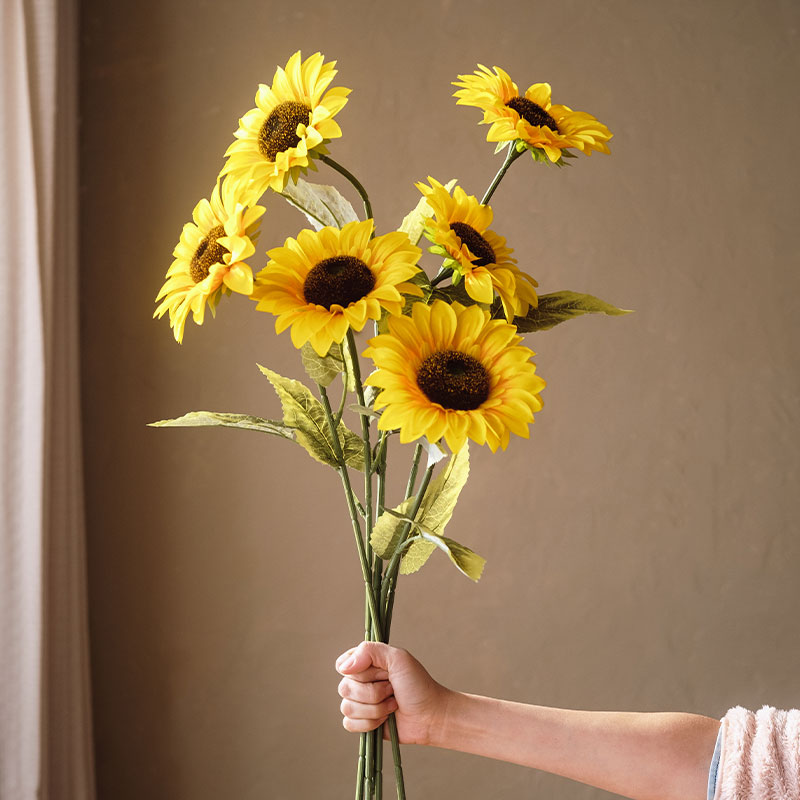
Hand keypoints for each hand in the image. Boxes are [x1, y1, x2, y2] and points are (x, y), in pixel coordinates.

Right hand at [335, 642, 450, 745]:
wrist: (430, 715)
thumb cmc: (418, 684)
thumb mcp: (398, 658)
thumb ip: (370, 651)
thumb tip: (343, 667)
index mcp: (366, 663)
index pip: (343, 665)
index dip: (358, 671)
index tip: (380, 672)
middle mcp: (360, 682)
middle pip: (345, 688)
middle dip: (373, 692)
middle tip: (392, 688)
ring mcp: (360, 703)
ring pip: (347, 708)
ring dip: (375, 708)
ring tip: (392, 704)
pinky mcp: (362, 722)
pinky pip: (349, 724)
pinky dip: (370, 723)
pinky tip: (385, 719)